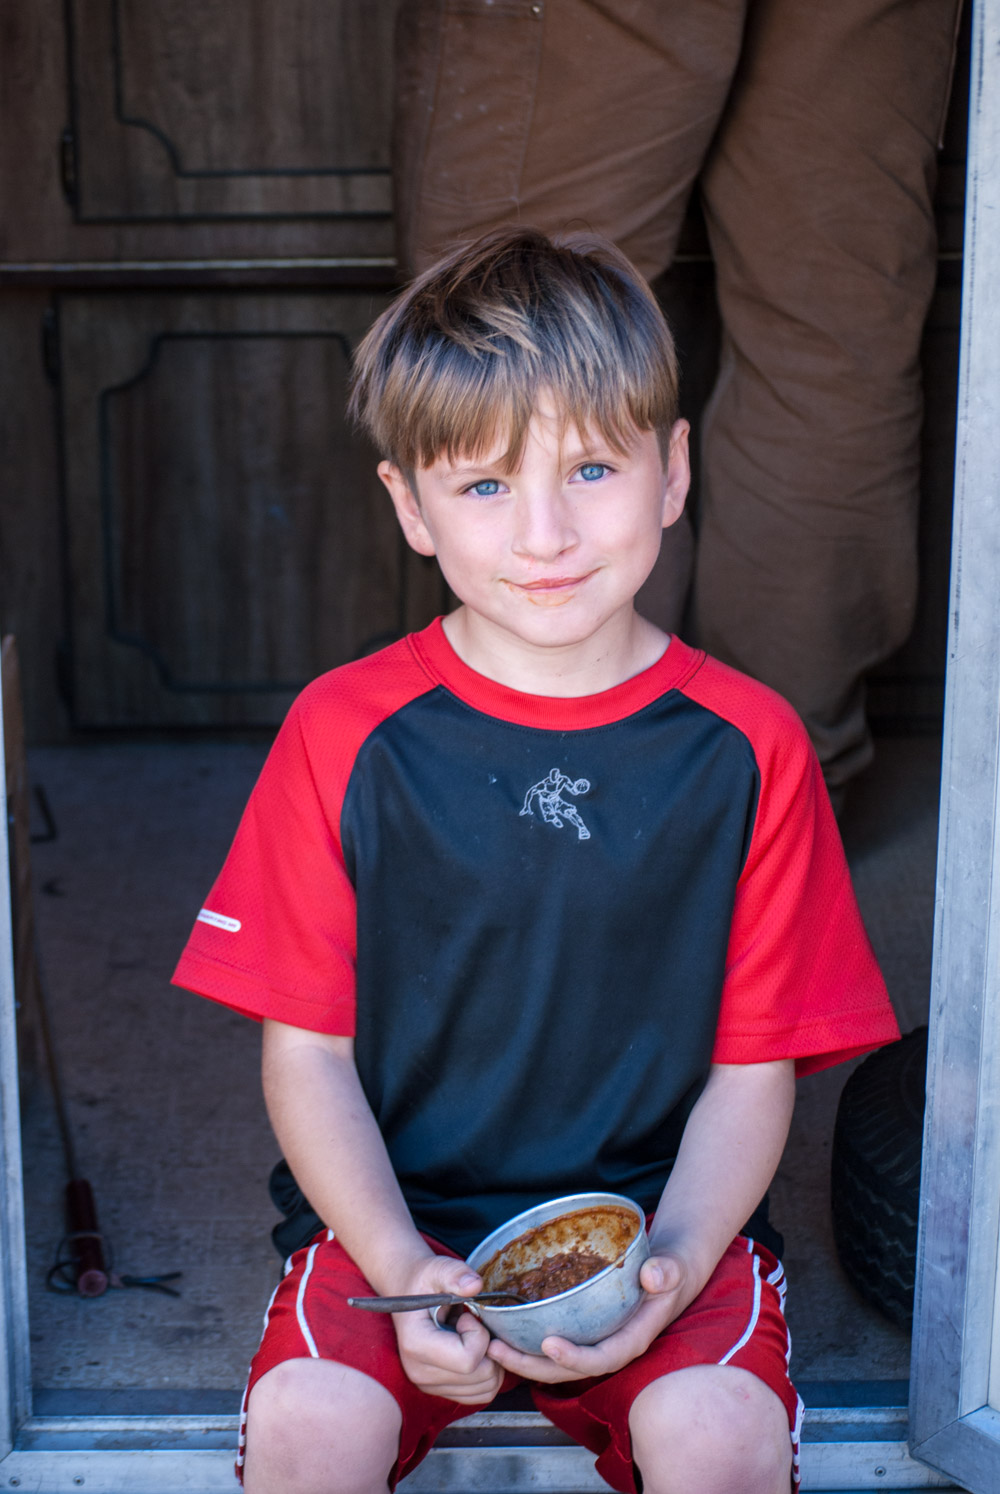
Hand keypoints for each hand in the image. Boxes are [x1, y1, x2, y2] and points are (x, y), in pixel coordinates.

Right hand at [392, 1255, 504, 1403]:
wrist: (407, 1291)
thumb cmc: (423, 1280)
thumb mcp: (437, 1268)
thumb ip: (455, 1274)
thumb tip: (475, 1285)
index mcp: (416, 1345)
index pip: (467, 1360)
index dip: (479, 1335)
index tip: (468, 1315)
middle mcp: (419, 1372)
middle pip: (481, 1376)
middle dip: (489, 1347)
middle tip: (473, 1324)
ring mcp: (429, 1385)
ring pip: (486, 1389)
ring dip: (492, 1361)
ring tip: (473, 1336)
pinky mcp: (440, 1390)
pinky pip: (481, 1394)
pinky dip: (488, 1373)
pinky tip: (476, 1349)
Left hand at [486, 1252, 693, 1383]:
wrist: (669, 1271)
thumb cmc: (671, 1271)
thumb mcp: (673, 1269)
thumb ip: (666, 1272)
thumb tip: (652, 1275)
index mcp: (631, 1339)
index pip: (600, 1359)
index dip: (573, 1359)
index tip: (547, 1345)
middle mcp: (609, 1346)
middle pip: (567, 1370)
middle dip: (531, 1365)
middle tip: (497, 1349)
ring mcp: (595, 1340)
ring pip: (555, 1362)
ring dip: (522, 1358)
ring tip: (491, 1343)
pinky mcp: (584, 1330)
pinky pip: (556, 1342)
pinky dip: (529, 1341)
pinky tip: (505, 1329)